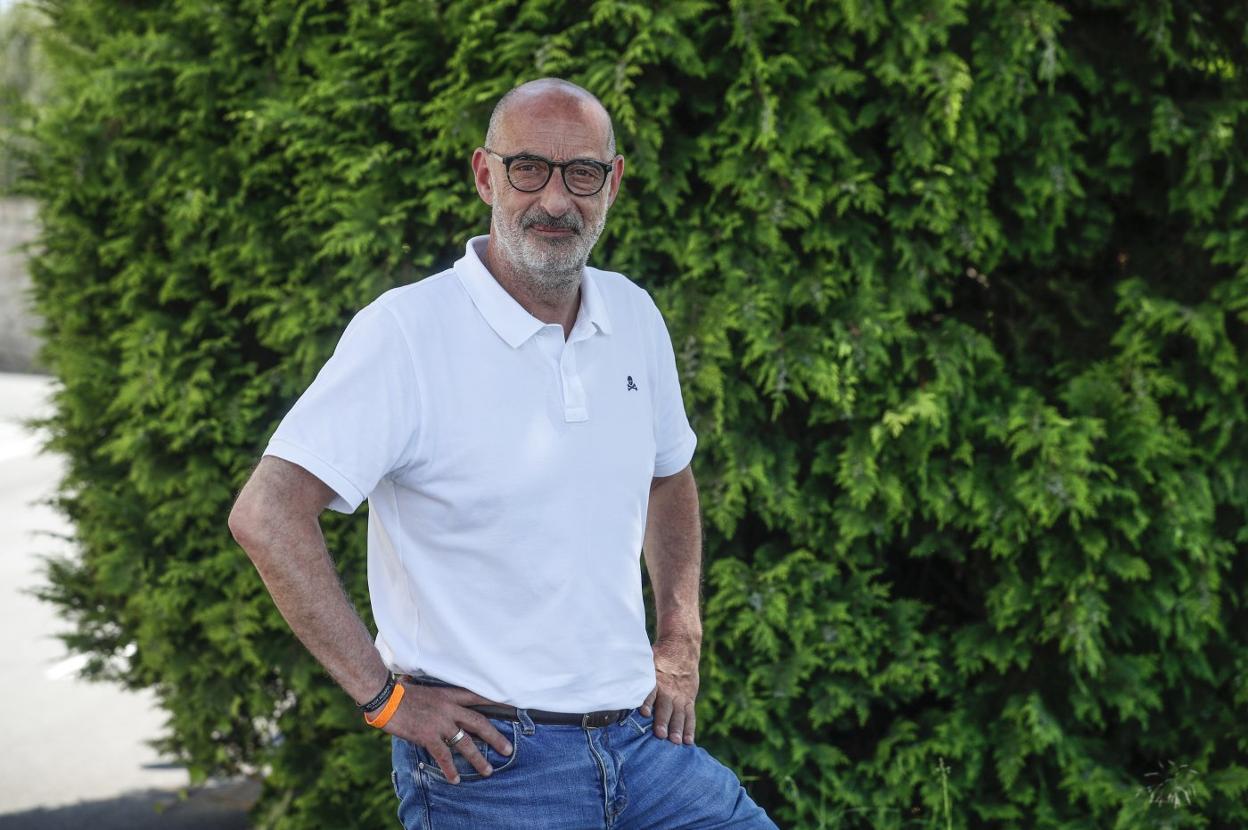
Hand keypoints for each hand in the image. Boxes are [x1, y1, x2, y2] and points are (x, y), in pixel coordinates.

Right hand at [382, 681, 513, 783]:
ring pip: (466, 743)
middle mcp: (449, 708)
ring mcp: (440, 722)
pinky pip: (444, 755)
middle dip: (495, 737)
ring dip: (478, 758)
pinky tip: (455, 778)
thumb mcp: (427, 689)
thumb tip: (445, 705)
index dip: (495, 703)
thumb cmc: (402, 692)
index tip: (510, 709)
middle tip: (507, 749)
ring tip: (487, 770)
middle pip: (479, 723)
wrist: (385, 697)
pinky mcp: (428, 735)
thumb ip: (439, 698)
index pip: (477, 697)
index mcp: (449, 695)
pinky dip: (450, 768)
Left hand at [641, 636, 699, 745]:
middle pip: (665, 707)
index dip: (647, 703)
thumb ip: (635, 673)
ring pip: (679, 714)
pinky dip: (690, 728)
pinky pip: (690, 715)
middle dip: (663, 721)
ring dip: (677, 728)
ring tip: (675, 742)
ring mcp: (680, 696)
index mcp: (656, 680)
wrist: (681, 648)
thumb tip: (614, 676)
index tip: (645, 713)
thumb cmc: (659, 657)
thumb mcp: (646, 661)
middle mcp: (668, 690)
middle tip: (661, 735)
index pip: (651, 692)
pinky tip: (688, 741)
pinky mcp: (689, 699)